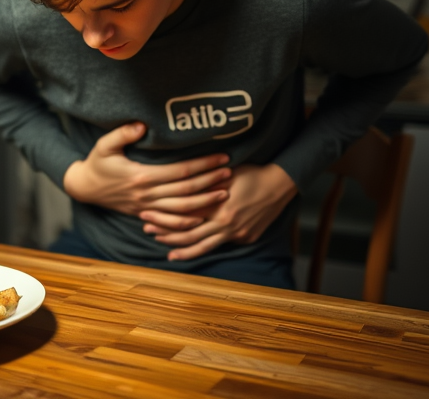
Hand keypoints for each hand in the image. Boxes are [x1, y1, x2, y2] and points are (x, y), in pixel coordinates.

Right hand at [63, 122, 231, 226]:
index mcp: (142, 176)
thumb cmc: (97, 163)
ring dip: (205, 202)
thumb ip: (123, 134)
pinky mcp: (144, 214)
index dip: (203, 164)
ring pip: (181, 209)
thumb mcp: (104, 144)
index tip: (221, 157)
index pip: (180, 171)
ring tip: (224, 194)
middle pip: (186, 190)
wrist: (84, 187)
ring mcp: (146, 207)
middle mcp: (147, 194)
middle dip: (210, 182)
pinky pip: (168, 221)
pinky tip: (201, 218)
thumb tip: (142, 125)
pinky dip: (186, 222)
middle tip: (231, 173)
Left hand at [138, 163, 297, 261]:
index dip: (164, 218)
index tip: (147, 216)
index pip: (184, 216)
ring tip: (170, 255)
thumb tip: (177, 186)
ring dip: (185, 250)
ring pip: (205, 247)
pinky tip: (195, 249)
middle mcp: (226, 223)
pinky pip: (222, 244)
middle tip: (149, 233)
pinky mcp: (246, 238)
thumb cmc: (252, 173)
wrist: (281, 184)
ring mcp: (237, 233)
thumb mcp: (225, 174)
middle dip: (167, 235)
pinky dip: (206, 247)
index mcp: (218, 205)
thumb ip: (203, 184)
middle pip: (190, 234)